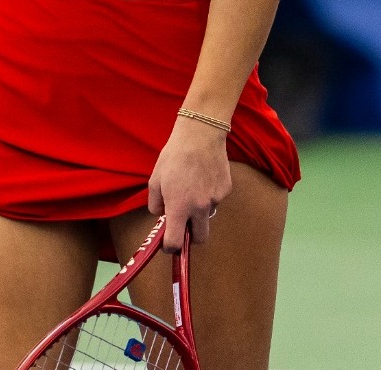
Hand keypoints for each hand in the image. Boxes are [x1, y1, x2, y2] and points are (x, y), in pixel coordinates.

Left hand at [148, 114, 232, 247]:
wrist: (200, 134)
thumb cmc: (174, 156)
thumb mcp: (154, 181)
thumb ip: (155, 204)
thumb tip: (162, 215)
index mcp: (179, 207)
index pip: (175, 242)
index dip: (170, 247)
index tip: (168, 244)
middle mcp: (200, 207)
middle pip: (200, 238)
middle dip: (191, 237)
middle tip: (183, 224)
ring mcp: (215, 199)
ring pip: (208, 216)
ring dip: (200, 211)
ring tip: (193, 187)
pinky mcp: (226, 189)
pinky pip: (216, 200)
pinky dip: (209, 194)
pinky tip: (203, 176)